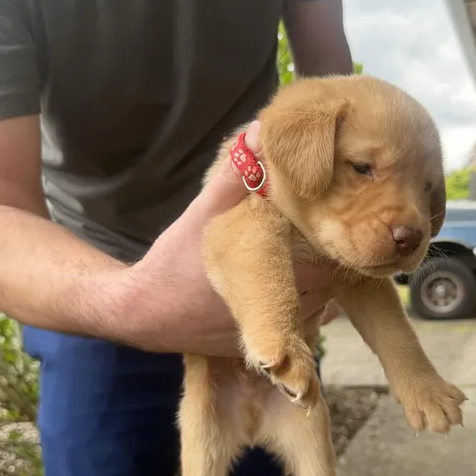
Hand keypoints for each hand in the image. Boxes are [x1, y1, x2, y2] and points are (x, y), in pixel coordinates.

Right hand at [113, 121, 334, 355]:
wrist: (143, 312)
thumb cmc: (175, 262)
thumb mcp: (204, 213)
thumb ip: (236, 175)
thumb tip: (261, 132)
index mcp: (276, 276)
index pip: (329, 258)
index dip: (332, 237)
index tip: (331, 218)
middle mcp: (281, 311)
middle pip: (327, 284)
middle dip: (326, 258)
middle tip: (323, 233)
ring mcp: (272, 331)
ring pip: (317, 307)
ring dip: (317, 284)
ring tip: (309, 256)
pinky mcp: (259, 343)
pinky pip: (299, 327)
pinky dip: (302, 307)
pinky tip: (291, 285)